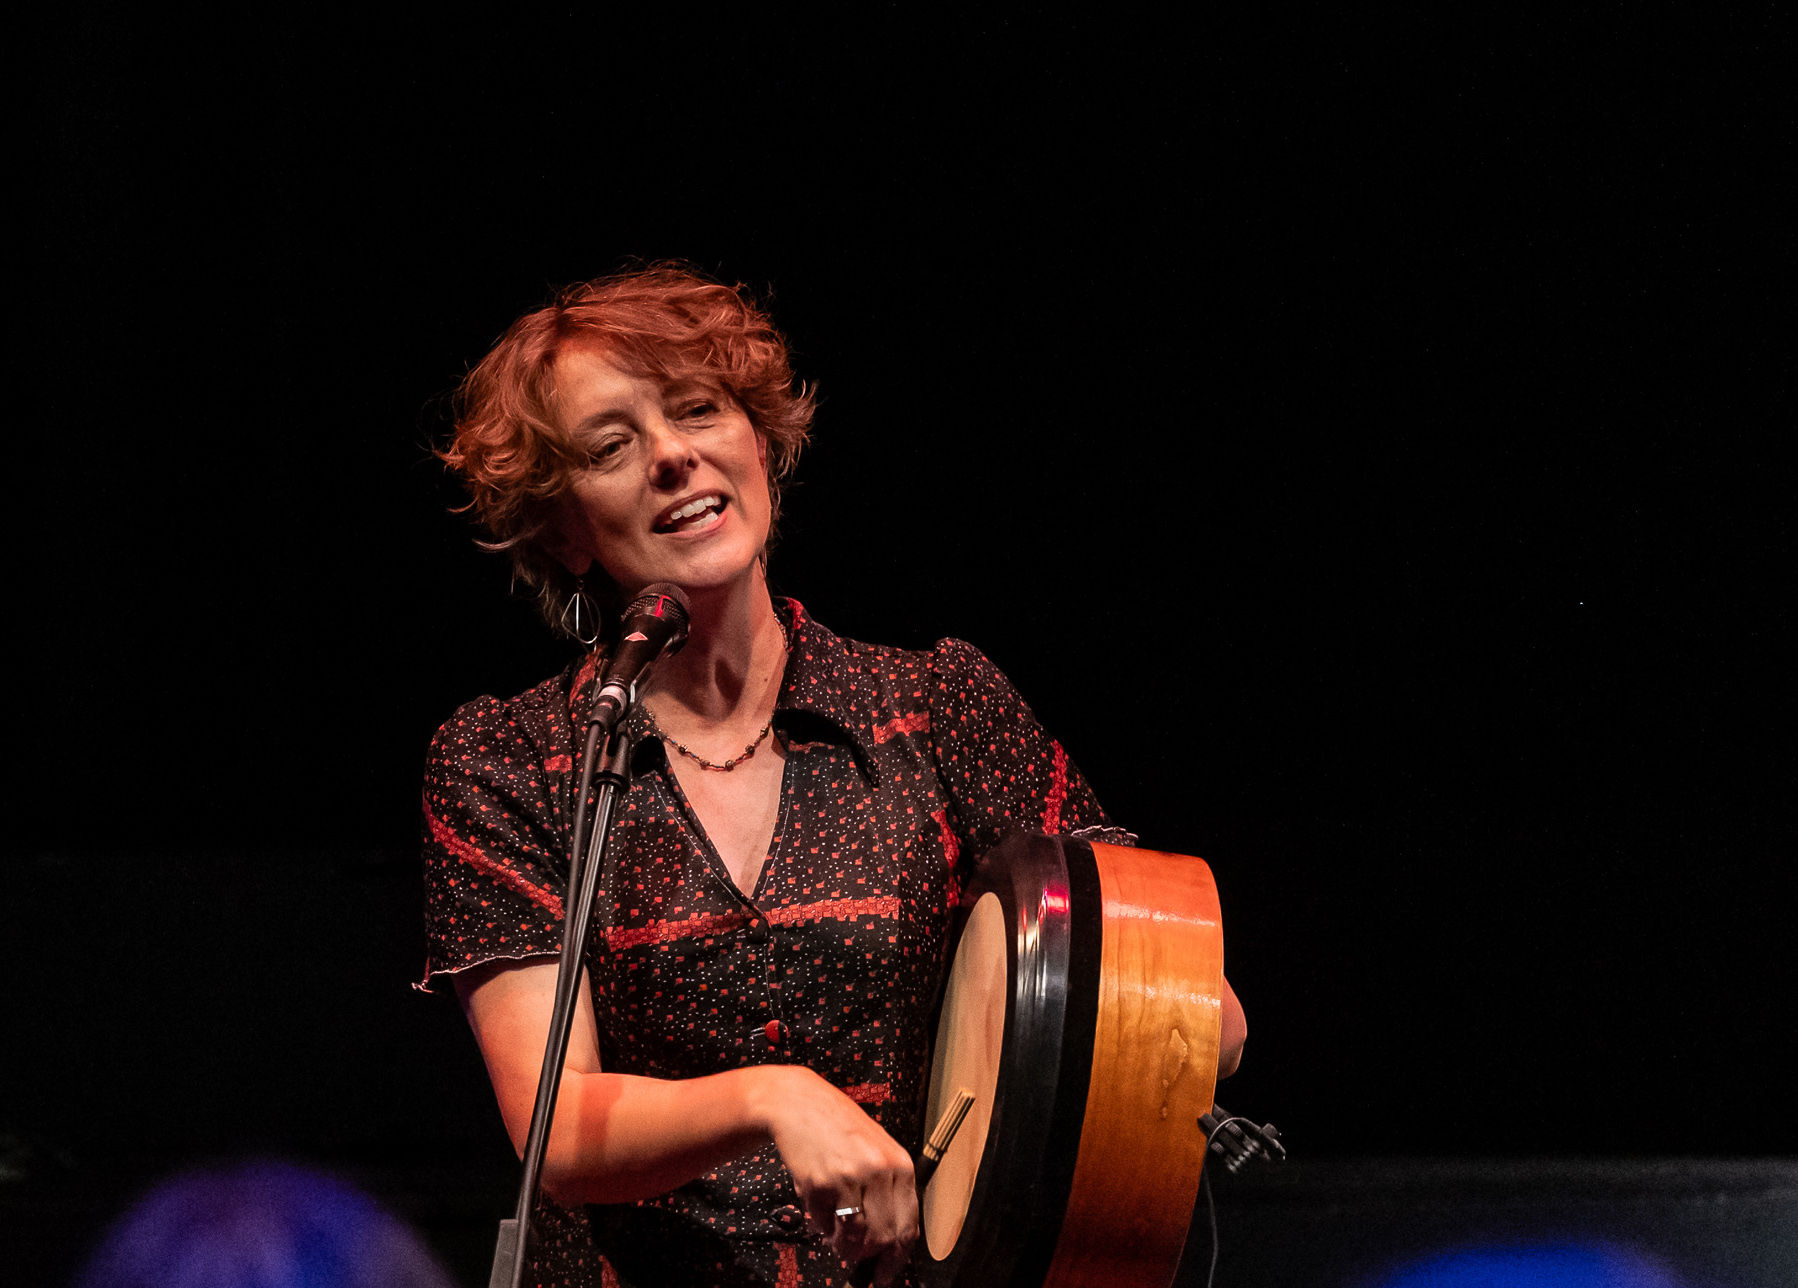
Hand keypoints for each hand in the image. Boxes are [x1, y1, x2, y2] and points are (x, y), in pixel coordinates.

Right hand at [750, 1066, 917, 1283]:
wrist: (800, 1104)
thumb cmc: (838, 1127)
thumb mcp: (877, 1150)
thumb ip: (888, 1191)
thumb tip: (893, 1239)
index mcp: (900, 1165)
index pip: (907, 1227)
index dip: (896, 1258)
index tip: (886, 1273)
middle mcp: (879, 1171)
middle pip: (882, 1238)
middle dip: (867, 1256)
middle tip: (855, 1258)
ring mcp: (850, 1177)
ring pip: (854, 1238)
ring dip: (842, 1245)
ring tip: (834, 1232)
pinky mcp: (821, 1183)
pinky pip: (823, 1223)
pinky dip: (819, 1225)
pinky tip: (818, 1206)